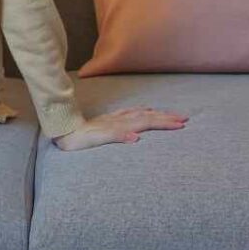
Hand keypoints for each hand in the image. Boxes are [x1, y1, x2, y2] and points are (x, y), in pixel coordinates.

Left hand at [52, 106, 189, 150]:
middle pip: (146, 116)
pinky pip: (129, 113)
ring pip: (139, 113)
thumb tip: (136, 138)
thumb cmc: (79, 139)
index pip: (146, 122)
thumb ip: (116, 137)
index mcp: (119, 125)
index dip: (164, 123)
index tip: (182, 124)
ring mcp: (113, 119)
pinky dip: (140, 111)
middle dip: (166, 117)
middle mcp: (118, 120)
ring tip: (170, 113)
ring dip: (156, 113)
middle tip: (184, 118)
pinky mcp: (108, 121)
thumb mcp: (96, 140)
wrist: (63, 131)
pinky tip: (144, 110)